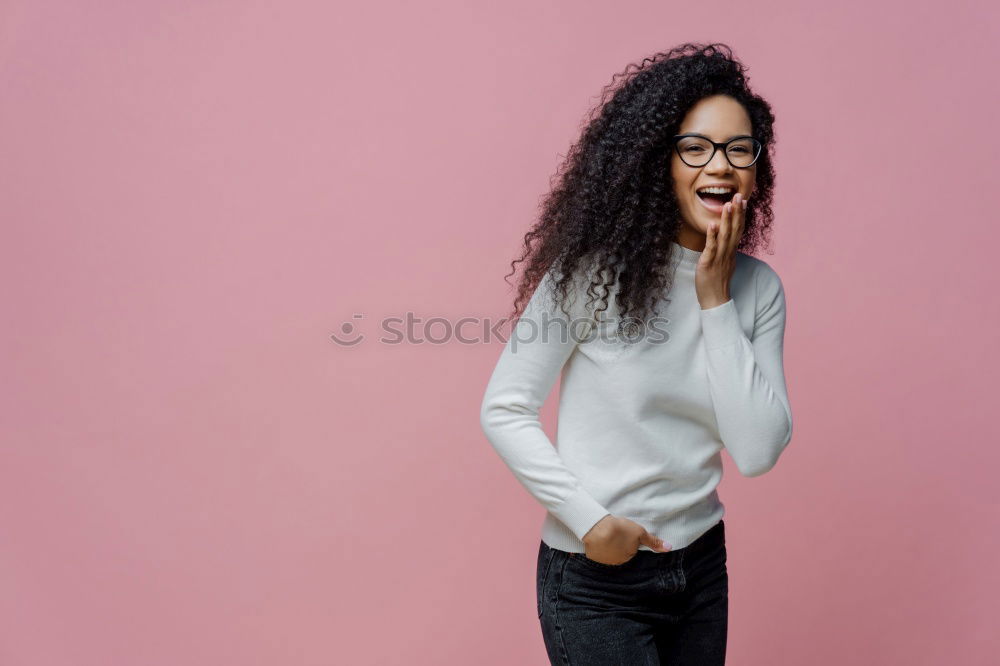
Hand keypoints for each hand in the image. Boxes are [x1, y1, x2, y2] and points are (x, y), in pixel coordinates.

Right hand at [581, 515, 671, 564]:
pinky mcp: (593, 557)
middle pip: (620, 553)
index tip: (625, 534)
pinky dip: (598, 547)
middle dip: (619, 545)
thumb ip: (653, 542)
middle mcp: (617, 562)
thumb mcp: (640, 532)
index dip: (629, 541)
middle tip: (616, 533)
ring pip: (609, 554)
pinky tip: (597, 539)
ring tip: (606, 534)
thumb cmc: (620, 529)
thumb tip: (669, 548)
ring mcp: (604, 561)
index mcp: (629, 557)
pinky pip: (597, 553)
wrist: (597, 528)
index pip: (631, 551)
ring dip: (608, 546)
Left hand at [695, 192, 745, 308]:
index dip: (741, 215)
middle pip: (735, 229)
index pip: (739, 230)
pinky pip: (711, 247)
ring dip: (726, 219)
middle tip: (739, 195)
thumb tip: (730, 242)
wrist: (715, 301)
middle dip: (737, 211)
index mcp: (731, 252)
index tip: (743, 200)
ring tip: (727, 204)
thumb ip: (727, 251)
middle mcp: (728, 253)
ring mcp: (719, 258)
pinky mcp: (708, 263)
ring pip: (725, 236)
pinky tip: (713, 224)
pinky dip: (712, 235)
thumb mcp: (724, 263)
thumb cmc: (717, 283)